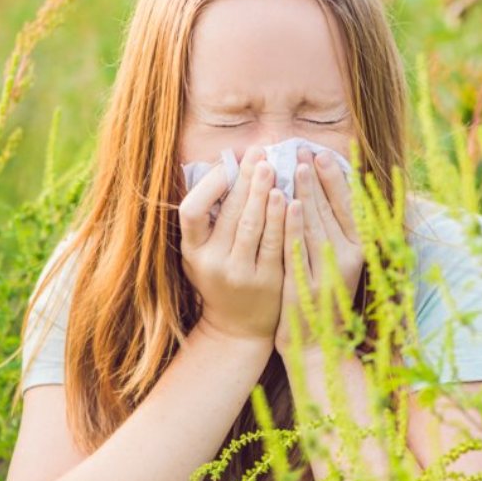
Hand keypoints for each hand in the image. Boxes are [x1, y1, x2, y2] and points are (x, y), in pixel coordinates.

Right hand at [179, 146, 285, 347]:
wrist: (238, 328)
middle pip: (229, 213)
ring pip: (253, 225)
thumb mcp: (202, 254)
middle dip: (245, 179)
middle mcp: (212, 264)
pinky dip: (282, 218)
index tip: (227, 163)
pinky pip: (276, 243)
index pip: (191, 211)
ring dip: (263, 192)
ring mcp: (240, 274)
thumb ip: (208, 220)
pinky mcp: (267, 281)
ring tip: (272, 166)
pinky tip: (290, 197)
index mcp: (192, 252)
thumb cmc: (220, 279)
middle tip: (258, 152)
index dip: (210, 185)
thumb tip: (223, 169)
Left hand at [274, 146, 364, 357]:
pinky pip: (298, 249)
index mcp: (359, 251)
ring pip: (314, 225)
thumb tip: (323, 192)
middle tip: (302, 149)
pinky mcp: (307, 288)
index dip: (335, 179)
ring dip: (304, 193)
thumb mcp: (336, 265)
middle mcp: (348, 261)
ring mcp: (327, 275)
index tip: (321, 154)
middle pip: (331, 211)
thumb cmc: (324, 300)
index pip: (349, 208)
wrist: (317, 348)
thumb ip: (333, 232)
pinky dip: (292, 224)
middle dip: (316, 178)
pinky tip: (284, 202)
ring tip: (293, 166)